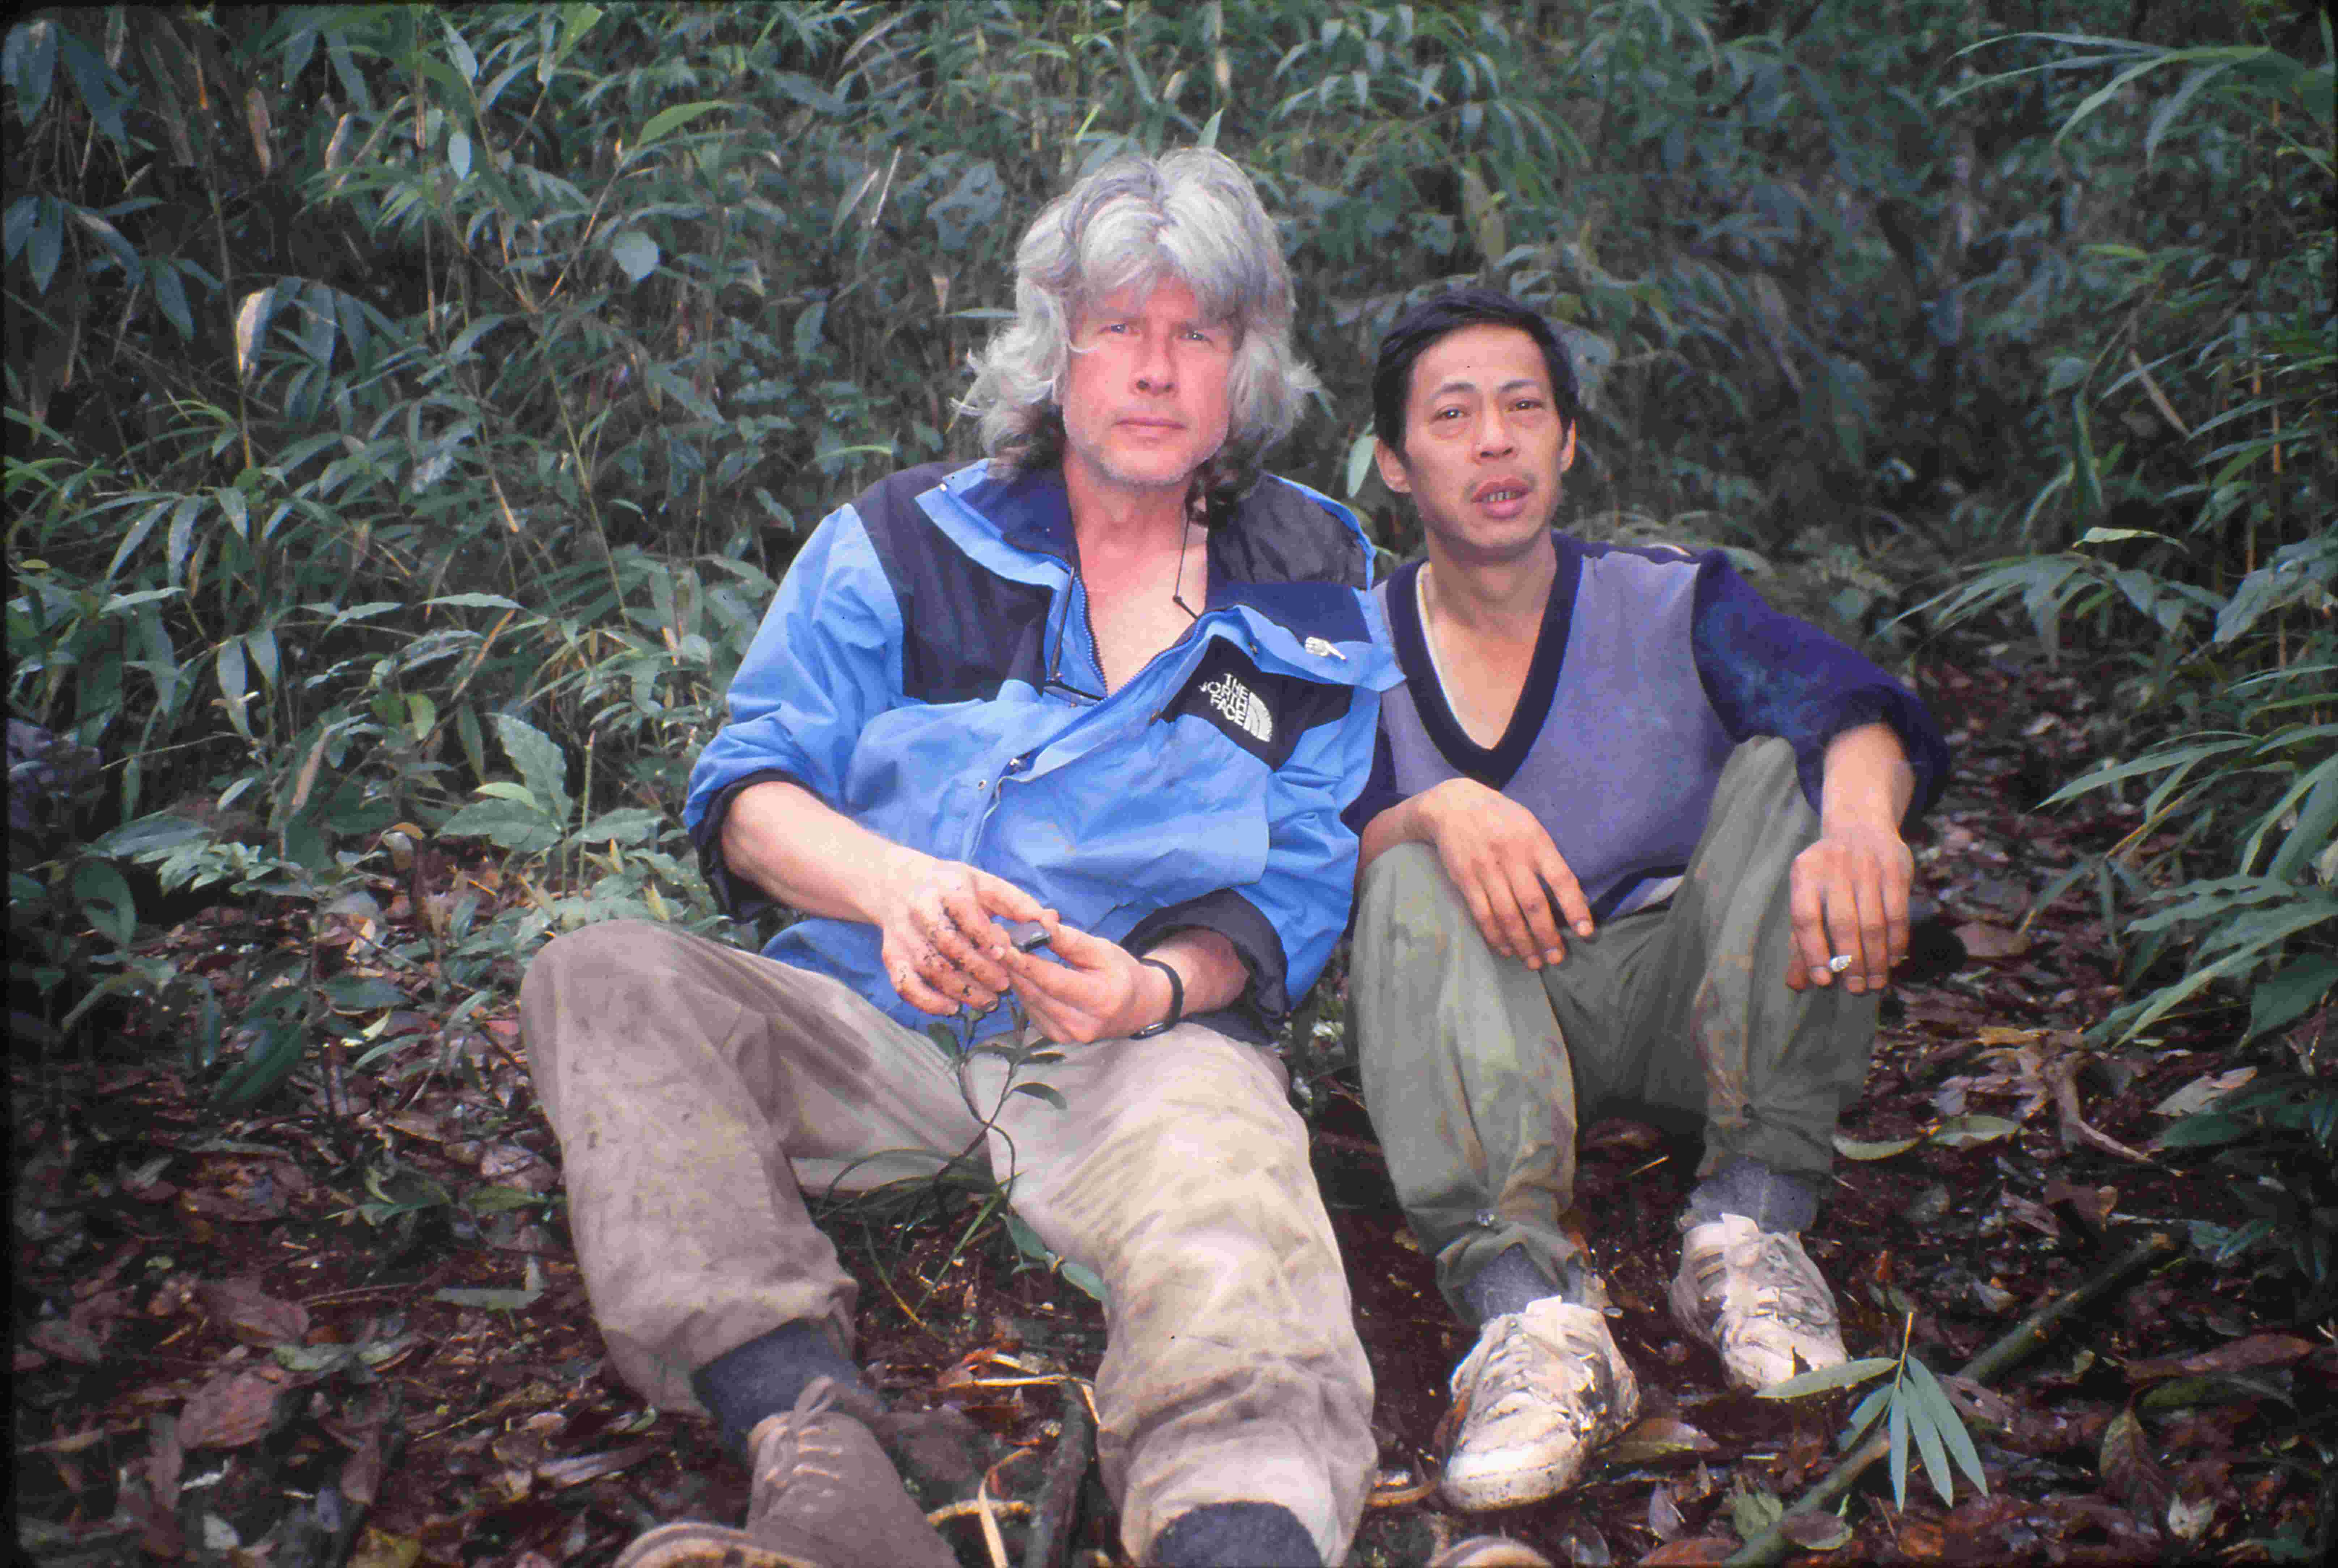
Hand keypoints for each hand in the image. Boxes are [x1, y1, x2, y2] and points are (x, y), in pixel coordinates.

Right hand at [872, 854, 1051, 1017]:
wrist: (898, 884)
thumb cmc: (952, 887)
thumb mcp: (985, 884)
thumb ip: (1017, 903)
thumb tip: (1050, 922)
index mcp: (946, 887)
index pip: (965, 912)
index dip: (986, 936)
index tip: (1006, 954)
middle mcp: (920, 909)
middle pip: (948, 945)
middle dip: (979, 969)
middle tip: (1004, 985)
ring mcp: (903, 935)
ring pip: (931, 969)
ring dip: (962, 990)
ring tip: (989, 1001)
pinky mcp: (892, 956)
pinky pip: (905, 985)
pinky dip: (928, 1001)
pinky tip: (953, 1008)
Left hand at [1003, 921, 1166, 1043]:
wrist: (1136, 1008)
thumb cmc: (1120, 973)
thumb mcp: (1102, 950)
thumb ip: (1069, 940)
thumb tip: (1040, 921)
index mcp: (1100, 999)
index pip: (1054, 981)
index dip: (1025, 963)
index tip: (1003, 944)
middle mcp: (1082, 1024)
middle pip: (1037, 993)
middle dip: (1013, 967)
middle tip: (994, 942)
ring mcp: (1068, 1035)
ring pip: (1030, 1002)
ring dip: (1015, 977)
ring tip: (1003, 953)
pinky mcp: (1058, 1038)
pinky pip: (1032, 1011)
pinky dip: (1025, 990)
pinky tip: (1020, 974)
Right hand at [1419, 777, 1593, 968]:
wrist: (1452, 804)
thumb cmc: (1501, 818)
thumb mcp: (1531, 827)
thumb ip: (1550, 859)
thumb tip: (1577, 898)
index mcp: (1534, 841)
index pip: (1561, 878)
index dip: (1575, 907)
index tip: (1586, 932)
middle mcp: (1511, 856)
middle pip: (1533, 904)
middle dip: (1547, 936)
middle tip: (1557, 959)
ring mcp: (1486, 869)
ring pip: (1507, 914)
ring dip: (1522, 943)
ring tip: (1534, 962)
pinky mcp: (1465, 879)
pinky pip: (1482, 914)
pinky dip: (1495, 936)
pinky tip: (1506, 950)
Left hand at [1784, 818, 1911, 994]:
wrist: (1860, 827)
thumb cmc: (1827, 877)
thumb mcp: (1808, 897)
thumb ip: (1800, 941)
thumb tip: (1795, 985)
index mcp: (1804, 873)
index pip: (1805, 918)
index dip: (1813, 953)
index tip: (1823, 981)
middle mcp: (1834, 867)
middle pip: (1843, 924)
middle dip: (1850, 963)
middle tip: (1855, 989)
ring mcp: (1867, 866)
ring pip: (1873, 923)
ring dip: (1876, 959)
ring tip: (1875, 983)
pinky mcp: (1896, 868)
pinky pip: (1897, 914)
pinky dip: (1896, 942)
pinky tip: (1893, 961)